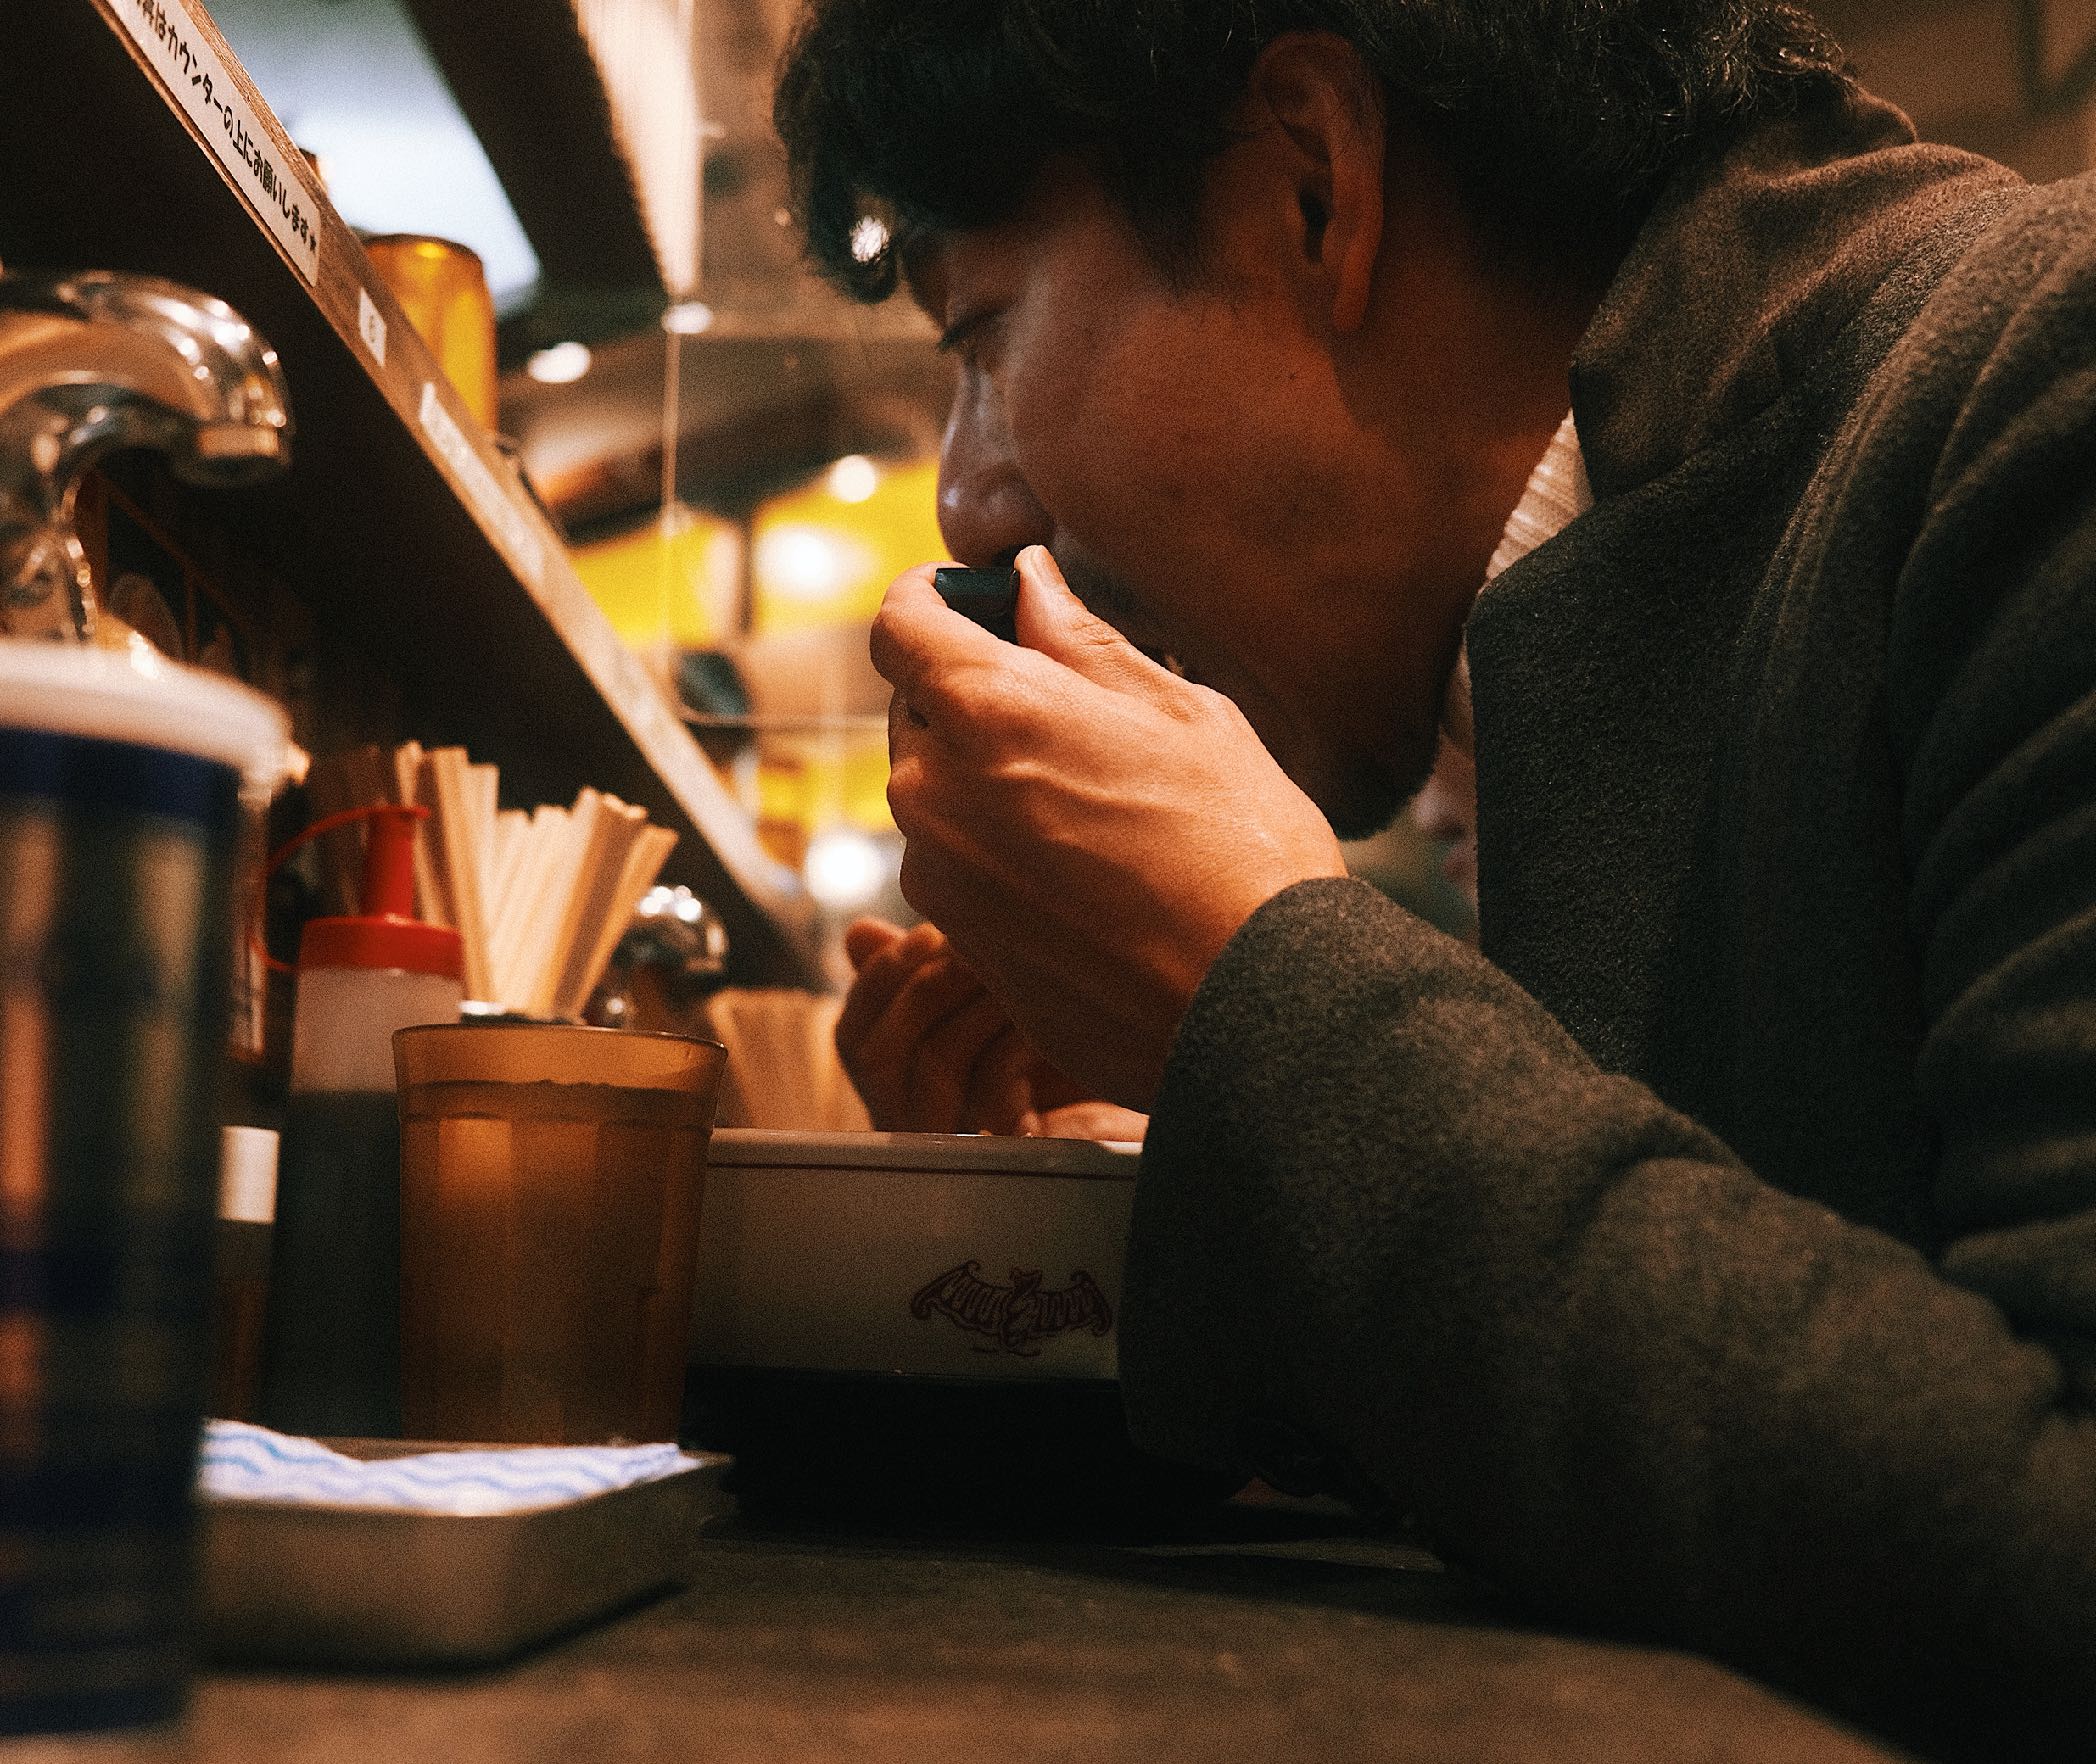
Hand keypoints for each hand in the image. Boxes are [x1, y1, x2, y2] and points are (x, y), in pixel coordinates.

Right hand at [834, 918, 1148, 1138]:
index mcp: (911, 1085)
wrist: (1169, 1075)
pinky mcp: (1021, 1160)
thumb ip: (931, 968)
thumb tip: (857, 936)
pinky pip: (991, 1095)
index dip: (878, 982)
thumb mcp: (997, 988)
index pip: (854, 1039)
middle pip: (878, 1052)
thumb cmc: (1083, 1030)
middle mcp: (929, 1124)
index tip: (927, 933)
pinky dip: (1015, 1040)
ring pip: (934, 1065)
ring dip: (975, 1000)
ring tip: (1017, 970)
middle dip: (927, 983)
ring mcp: (972, 1146)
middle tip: (976, 942)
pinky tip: (1049, 1021)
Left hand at [873, 546, 1346, 1109]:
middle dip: (975, 697)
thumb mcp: (1181, 714)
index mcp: (987, 710)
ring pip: (937, 794)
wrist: (1257, 1009)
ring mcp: (937, 875)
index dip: (932, 599)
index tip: (973, 601)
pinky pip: (957, 867)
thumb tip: (1029, 583)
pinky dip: (999, 852)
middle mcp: (935, 791)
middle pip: (918, 711)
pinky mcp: (955, 940)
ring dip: (988, 781)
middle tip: (1070, 712)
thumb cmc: (1239, 852)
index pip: (900, 624)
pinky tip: (1087, 872)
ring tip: (1096, 806)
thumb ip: (1083, 641)